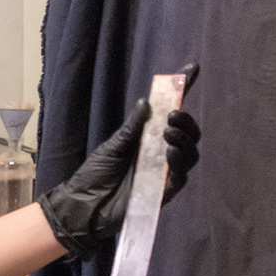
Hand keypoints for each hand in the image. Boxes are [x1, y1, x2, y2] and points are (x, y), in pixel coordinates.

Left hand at [39, 67, 200, 261]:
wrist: (83, 205)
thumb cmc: (94, 175)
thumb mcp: (113, 145)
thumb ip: (132, 127)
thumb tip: (147, 101)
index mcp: (148, 140)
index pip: (170, 116)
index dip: (182, 92)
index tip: (192, 69)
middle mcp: (160, 155)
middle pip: (188, 136)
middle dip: (186, 123)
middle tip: (172, 116)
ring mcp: (163, 174)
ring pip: (189, 156)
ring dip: (184, 141)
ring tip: (168, 133)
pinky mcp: (163, 194)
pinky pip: (180, 178)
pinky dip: (178, 163)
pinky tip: (168, 153)